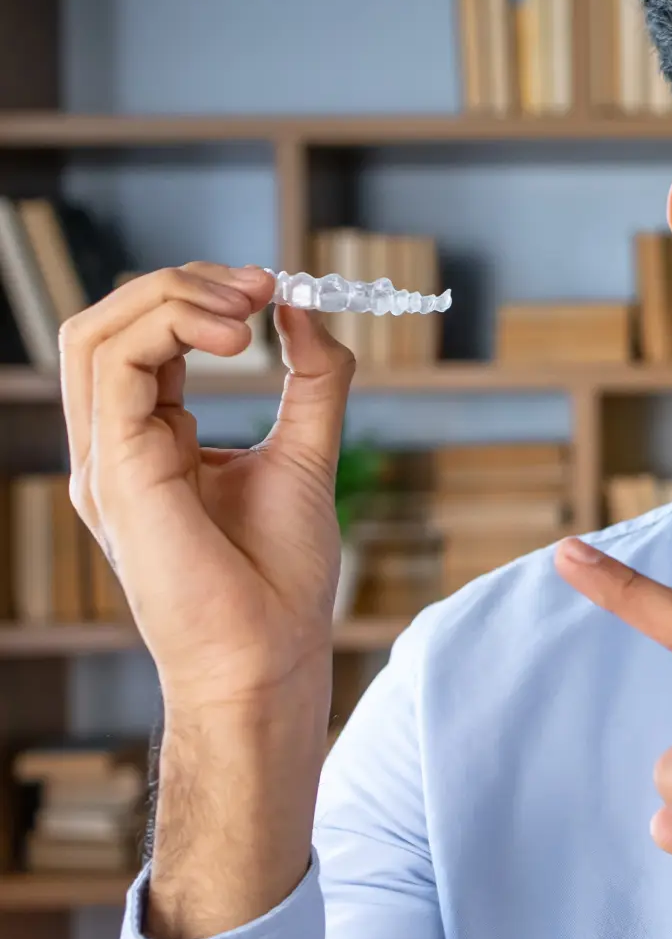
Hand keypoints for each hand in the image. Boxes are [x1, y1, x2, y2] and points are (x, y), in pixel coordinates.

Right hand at [63, 262, 353, 711]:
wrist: (270, 655)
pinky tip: (235, 340)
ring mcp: (104, 462)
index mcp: (148, 442)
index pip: (142, 339)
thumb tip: (303, 308)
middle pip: (105, 324)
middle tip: (261, 286)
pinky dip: (170, 330)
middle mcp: (113, 448)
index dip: (200, 297)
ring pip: (94, 334)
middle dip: (181, 283)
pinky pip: (113, 369)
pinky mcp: (114, 473)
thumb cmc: (281, 577)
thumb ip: (311, 380)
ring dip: (174, 297)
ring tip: (248, 308)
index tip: (273, 288)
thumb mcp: (307, 453)